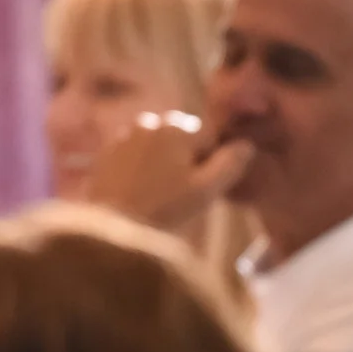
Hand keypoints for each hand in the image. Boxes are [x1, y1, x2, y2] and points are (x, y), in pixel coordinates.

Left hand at [80, 113, 255, 245]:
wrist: (112, 229)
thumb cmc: (165, 211)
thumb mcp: (207, 191)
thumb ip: (230, 164)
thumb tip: (246, 144)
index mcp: (179, 128)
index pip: (209, 135)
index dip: (211, 161)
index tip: (203, 186)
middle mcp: (151, 121)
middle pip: (181, 136)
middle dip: (186, 157)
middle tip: (181, 192)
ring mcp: (125, 134)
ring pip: (157, 142)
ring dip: (162, 159)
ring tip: (159, 192)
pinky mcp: (106, 152)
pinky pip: (133, 152)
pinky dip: (139, 165)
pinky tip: (139, 190)